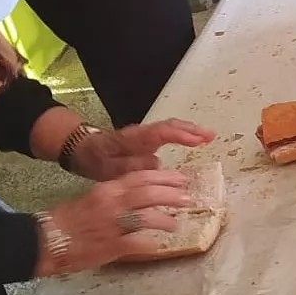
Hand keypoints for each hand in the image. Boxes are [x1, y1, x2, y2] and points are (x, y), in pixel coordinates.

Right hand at [35, 169, 191, 275]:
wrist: (45, 240)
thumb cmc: (68, 220)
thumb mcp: (93, 199)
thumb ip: (116, 196)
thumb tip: (140, 197)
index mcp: (108, 189)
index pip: (141, 177)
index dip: (164, 177)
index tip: (181, 178)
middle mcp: (112, 202)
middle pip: (149, 193)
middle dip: (171, 194)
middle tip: (188, 197)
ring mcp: (113, 224)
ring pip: (147, 217)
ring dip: (165, 219)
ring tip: (176, 223)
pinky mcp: (111, 246)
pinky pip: (137, 243)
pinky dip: (150, 243)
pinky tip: (158, 245)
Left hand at [69, 119, 216, 180]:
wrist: (84, 149)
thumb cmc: (97, 159)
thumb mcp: (108, 168)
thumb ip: (130, 166)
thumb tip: (156, 162)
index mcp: (134, 138)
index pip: (161, 132)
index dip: (180, 135)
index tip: (197, 140)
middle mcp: (143, 133)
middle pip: (170, 126)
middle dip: (191, 130)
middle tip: (211, 135)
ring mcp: (146, 134)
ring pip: (171, 128)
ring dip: (190, 131)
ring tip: (208, 136)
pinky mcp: (147, 139)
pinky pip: (168, 133)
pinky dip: (183, 134)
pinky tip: (195, 140)